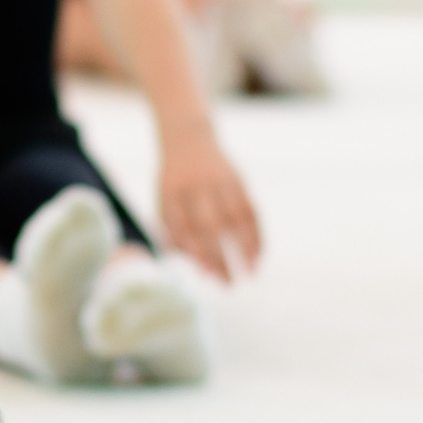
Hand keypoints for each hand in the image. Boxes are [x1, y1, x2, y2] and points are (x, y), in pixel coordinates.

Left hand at [156, 133, 259, 281]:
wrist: (187, 137)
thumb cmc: (174, 182)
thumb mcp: (164, 202)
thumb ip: (175, 234)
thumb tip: (200, 268)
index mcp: (171, 191)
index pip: (182, 225)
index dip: (194, 251)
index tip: (207, 275)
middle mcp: (195, 185)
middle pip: (209, 224)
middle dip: (220, 256)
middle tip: (228, 285)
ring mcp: (218, 180)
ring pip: (235, 216)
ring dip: (246, 246)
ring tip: (251, 273)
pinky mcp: (237, 178)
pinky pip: (250, 208)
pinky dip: (256, 232)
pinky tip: (258, 254)